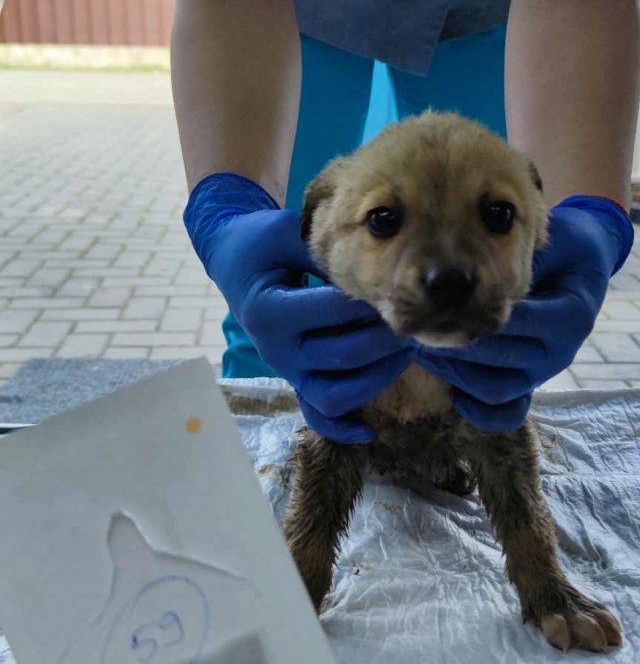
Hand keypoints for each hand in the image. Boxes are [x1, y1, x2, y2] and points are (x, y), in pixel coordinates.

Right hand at [184, 172, 411, 442]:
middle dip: (386, 339)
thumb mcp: (287, 233)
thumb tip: (379, 261)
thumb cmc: (264, 245)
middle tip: (418, 317)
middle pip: (342, 356)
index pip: (331, 311)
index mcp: (269, 311)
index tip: (401, 286)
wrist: (236, 264)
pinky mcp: (297, 379)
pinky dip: (342, 429)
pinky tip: (370, 430)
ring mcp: (288, 370)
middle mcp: (276, 350)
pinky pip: (318, 415)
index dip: (371, 300)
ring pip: (335, 395)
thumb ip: (325, 249)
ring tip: (405, 350)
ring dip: (377, 378)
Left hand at [412, 196, 634, 431]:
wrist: (583, 267)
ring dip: (456, 373)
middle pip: (499, 356)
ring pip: (496, 388)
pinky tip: (456, 398)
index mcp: (570, 317)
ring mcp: (544, 372)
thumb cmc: (561, 249)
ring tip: (425, 351)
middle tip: (416, 329)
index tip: (433, 305)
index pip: (513, 322)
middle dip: (453, 344)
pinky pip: (506, 412)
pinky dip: (481, 413)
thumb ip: (515, 257)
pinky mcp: (530, 385)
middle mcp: (560, 352)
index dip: (471, 315)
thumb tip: (463, 268)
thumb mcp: (547, 243)